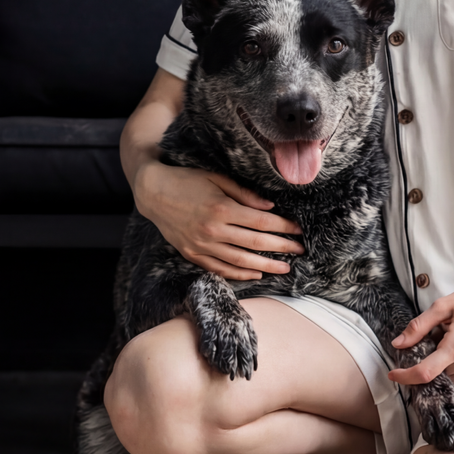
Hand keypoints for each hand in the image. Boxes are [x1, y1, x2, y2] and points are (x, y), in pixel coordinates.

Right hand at [132, 160, 302, 281]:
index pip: (261, 221)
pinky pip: (220, 269)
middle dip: (281, 248)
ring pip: (240, 261)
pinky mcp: (192, 254)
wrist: (153, 192)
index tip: (298, 230)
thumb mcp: (217, 178)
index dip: (283, 227)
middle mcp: (212, 230)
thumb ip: (244, 194)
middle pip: (255, 243)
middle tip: (300, 250)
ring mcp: (201, 245)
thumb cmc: (187, 180)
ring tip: (285, 268)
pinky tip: (256, 274)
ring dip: (266, 266)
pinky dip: (240, 274)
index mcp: (221, 208)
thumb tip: (270, 208)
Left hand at [388, 265, 453, 384]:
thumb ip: (419, 327)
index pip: (426, 373)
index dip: (406, 377)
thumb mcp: (443, 306)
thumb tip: (398, 343)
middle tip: (427, 342)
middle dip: (425, 364)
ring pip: (450, 377)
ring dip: (440, 366)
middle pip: (437, 375)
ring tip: (444, 341)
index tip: (393, 374)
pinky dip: (452, 366)